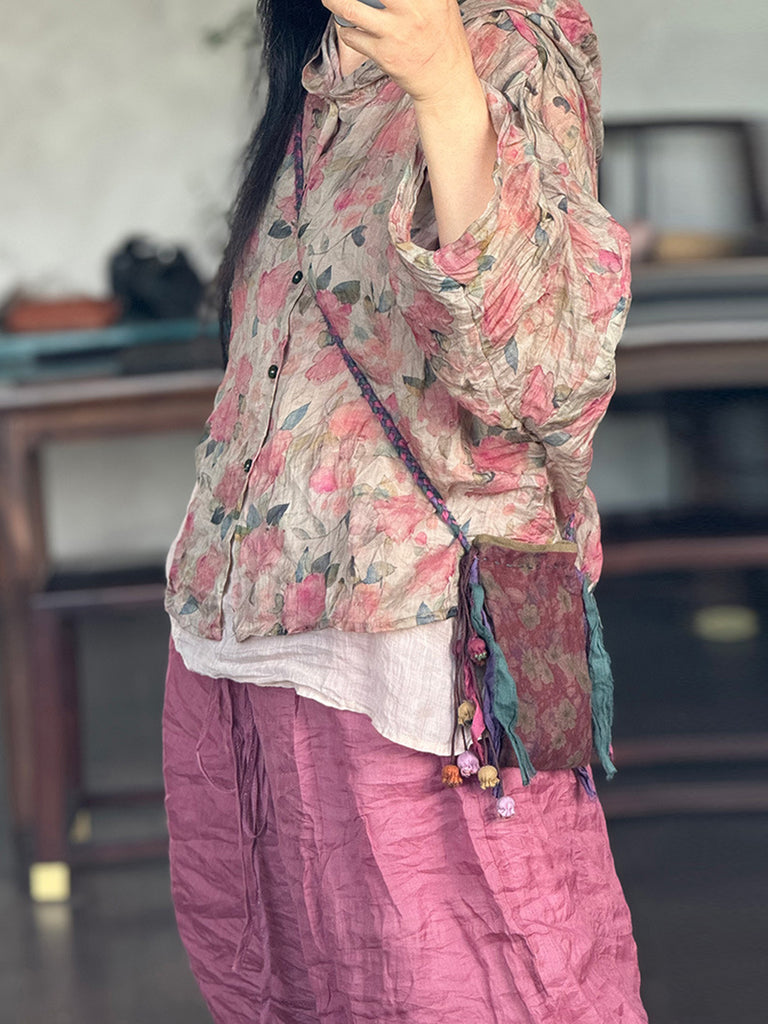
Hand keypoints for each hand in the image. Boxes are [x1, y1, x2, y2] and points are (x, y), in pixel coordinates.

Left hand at [321, 0, 476, 104]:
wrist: (446, 81)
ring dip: (334, 1)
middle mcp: (413, 9)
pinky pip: (353, 36)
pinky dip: (346, 31)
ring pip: (350, 8)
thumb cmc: (443, 39)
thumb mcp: (442, 3)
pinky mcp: (384, 54)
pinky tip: (351, 29)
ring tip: (330, 0)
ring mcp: (396, 32)